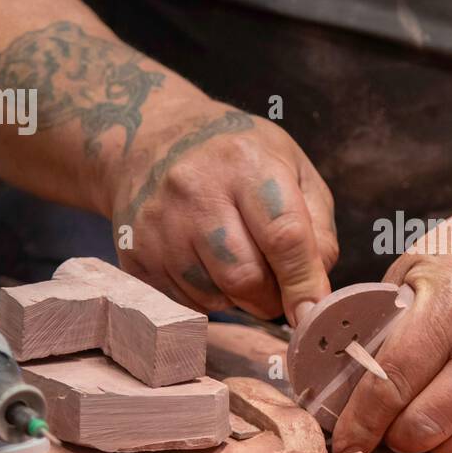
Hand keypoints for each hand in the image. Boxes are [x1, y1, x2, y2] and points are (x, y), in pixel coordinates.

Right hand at [107, 105, 337, 322]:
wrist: (150, 139)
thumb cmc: (235, 157)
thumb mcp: (291, 167)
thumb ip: (317, 228)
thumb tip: (316, 294)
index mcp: (245, 163)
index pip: (283, 236)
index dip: (303, 283)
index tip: (315, 313)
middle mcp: (194, 190)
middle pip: (245, 278)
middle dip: (271, 297)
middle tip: (276, 285)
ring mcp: (158, 224)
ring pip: (214, 297)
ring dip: (238, 298)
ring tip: (235, 260)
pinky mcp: (134, 254)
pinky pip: (185, 303)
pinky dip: (207, 297)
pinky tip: (204, 263)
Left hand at [330, 177, 451, 452]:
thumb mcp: (423, 261)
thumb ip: (388, 316)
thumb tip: (352, 371)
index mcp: (449, 311)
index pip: (390, 385)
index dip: (360, 424)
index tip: (345, 444)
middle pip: (426, 428)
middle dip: (397, 438)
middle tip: (392, 429)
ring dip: (444, 451)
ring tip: (437, 429)